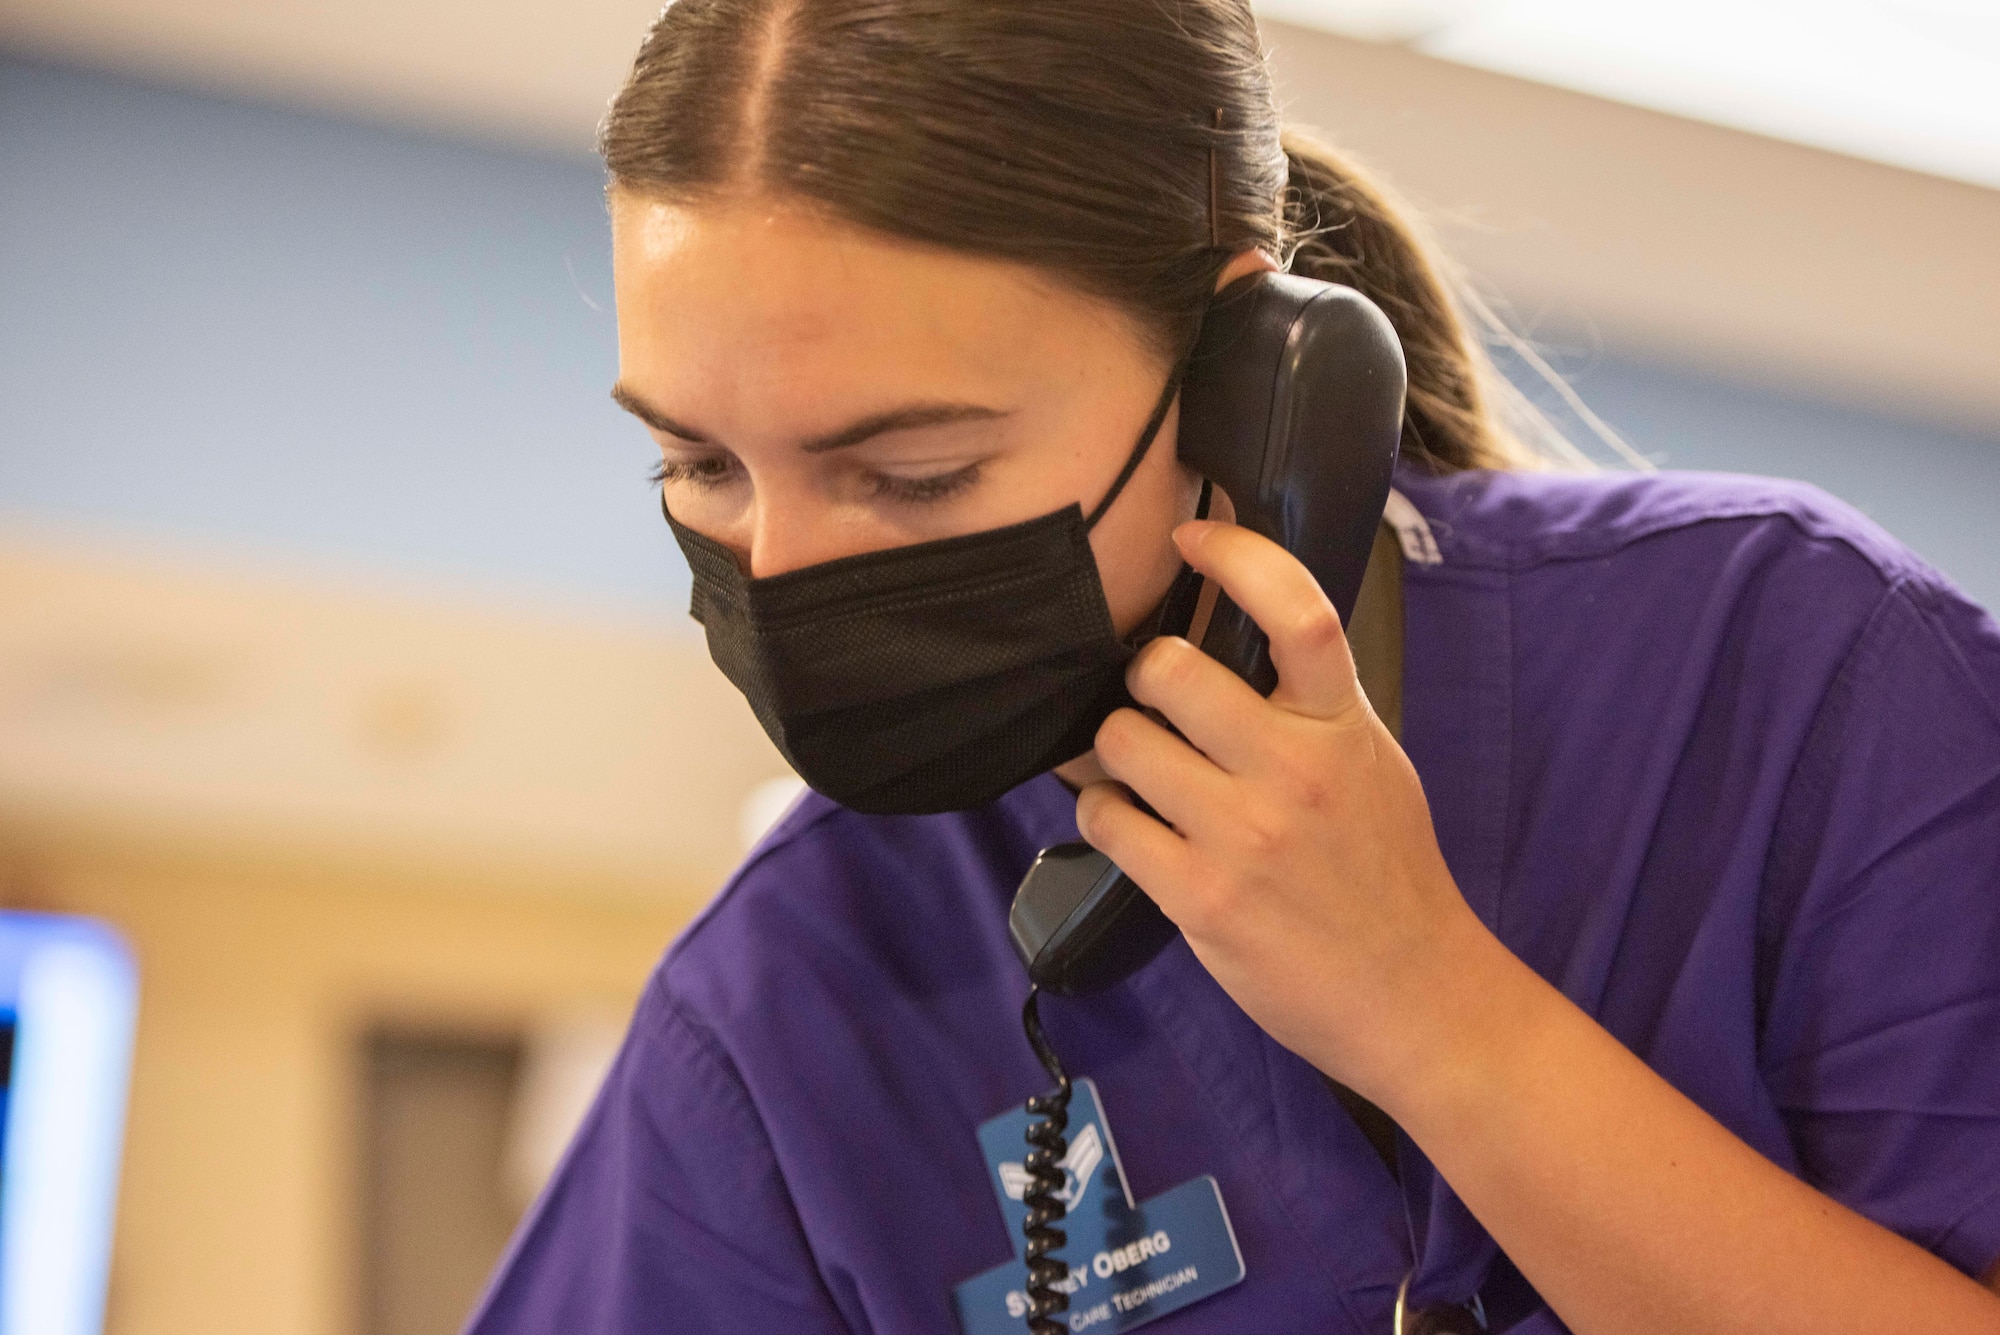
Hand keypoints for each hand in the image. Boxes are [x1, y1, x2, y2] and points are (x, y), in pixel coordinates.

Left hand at [1075, 519, 1490, 1098]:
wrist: (1412, 992)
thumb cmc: (1383, 872)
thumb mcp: (1371, 761)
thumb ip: (1310, 702)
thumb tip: (1230, 636)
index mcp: (1342, 724)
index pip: (1295, 610)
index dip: (1234, 556)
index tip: (1190, 536)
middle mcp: (1294, 769)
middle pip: (1167, 670)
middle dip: (1143, 681)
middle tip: (1154, 706)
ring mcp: (1244, 835)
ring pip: (1121, 743)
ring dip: (1114, 755)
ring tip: (1142, 777)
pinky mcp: (1200, 897)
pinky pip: (1107, 820)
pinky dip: (1105, 816)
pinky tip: (1133, 827)